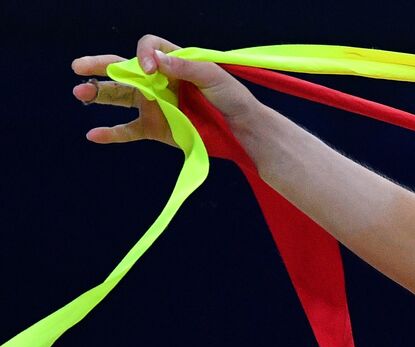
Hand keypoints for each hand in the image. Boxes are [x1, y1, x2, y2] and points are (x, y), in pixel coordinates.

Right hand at [72, 34, 259, 146]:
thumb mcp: (213, 76)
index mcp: (173, 62)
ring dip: (99, 94)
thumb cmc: (232, 97)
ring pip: (120, 97)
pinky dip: (111, 133)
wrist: (242, 130)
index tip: (149, 69)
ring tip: (80, 93)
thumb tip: (154, 62)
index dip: (142, 55)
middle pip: (123, 69)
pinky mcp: (156, 128)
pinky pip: (129, 130)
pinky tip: (94, 134)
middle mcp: (159, 81)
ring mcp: (155, 104)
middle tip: (79, 67)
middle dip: (100, 67)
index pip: (148, 49)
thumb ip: (185, 67)